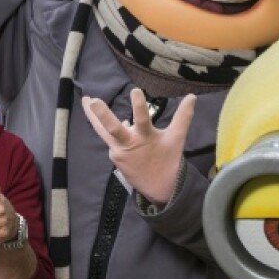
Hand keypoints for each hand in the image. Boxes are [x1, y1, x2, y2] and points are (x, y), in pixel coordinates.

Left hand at [82, 90, 196, 207]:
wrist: (160, 188)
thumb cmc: (169, 159)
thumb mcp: (177, 137)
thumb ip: (183, 116)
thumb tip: (192, 96)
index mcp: (146, 137)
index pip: (143, 119)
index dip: (139, 106)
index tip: (135, 90)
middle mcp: (129, 144)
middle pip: (112, 129)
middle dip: (101, 114)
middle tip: (92, 100)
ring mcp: (119, 152)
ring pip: (104, 132)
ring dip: (93, 117)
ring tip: (86, 100)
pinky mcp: (115, 158)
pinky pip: (113, 140)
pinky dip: (114, 131)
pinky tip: (119, 125)